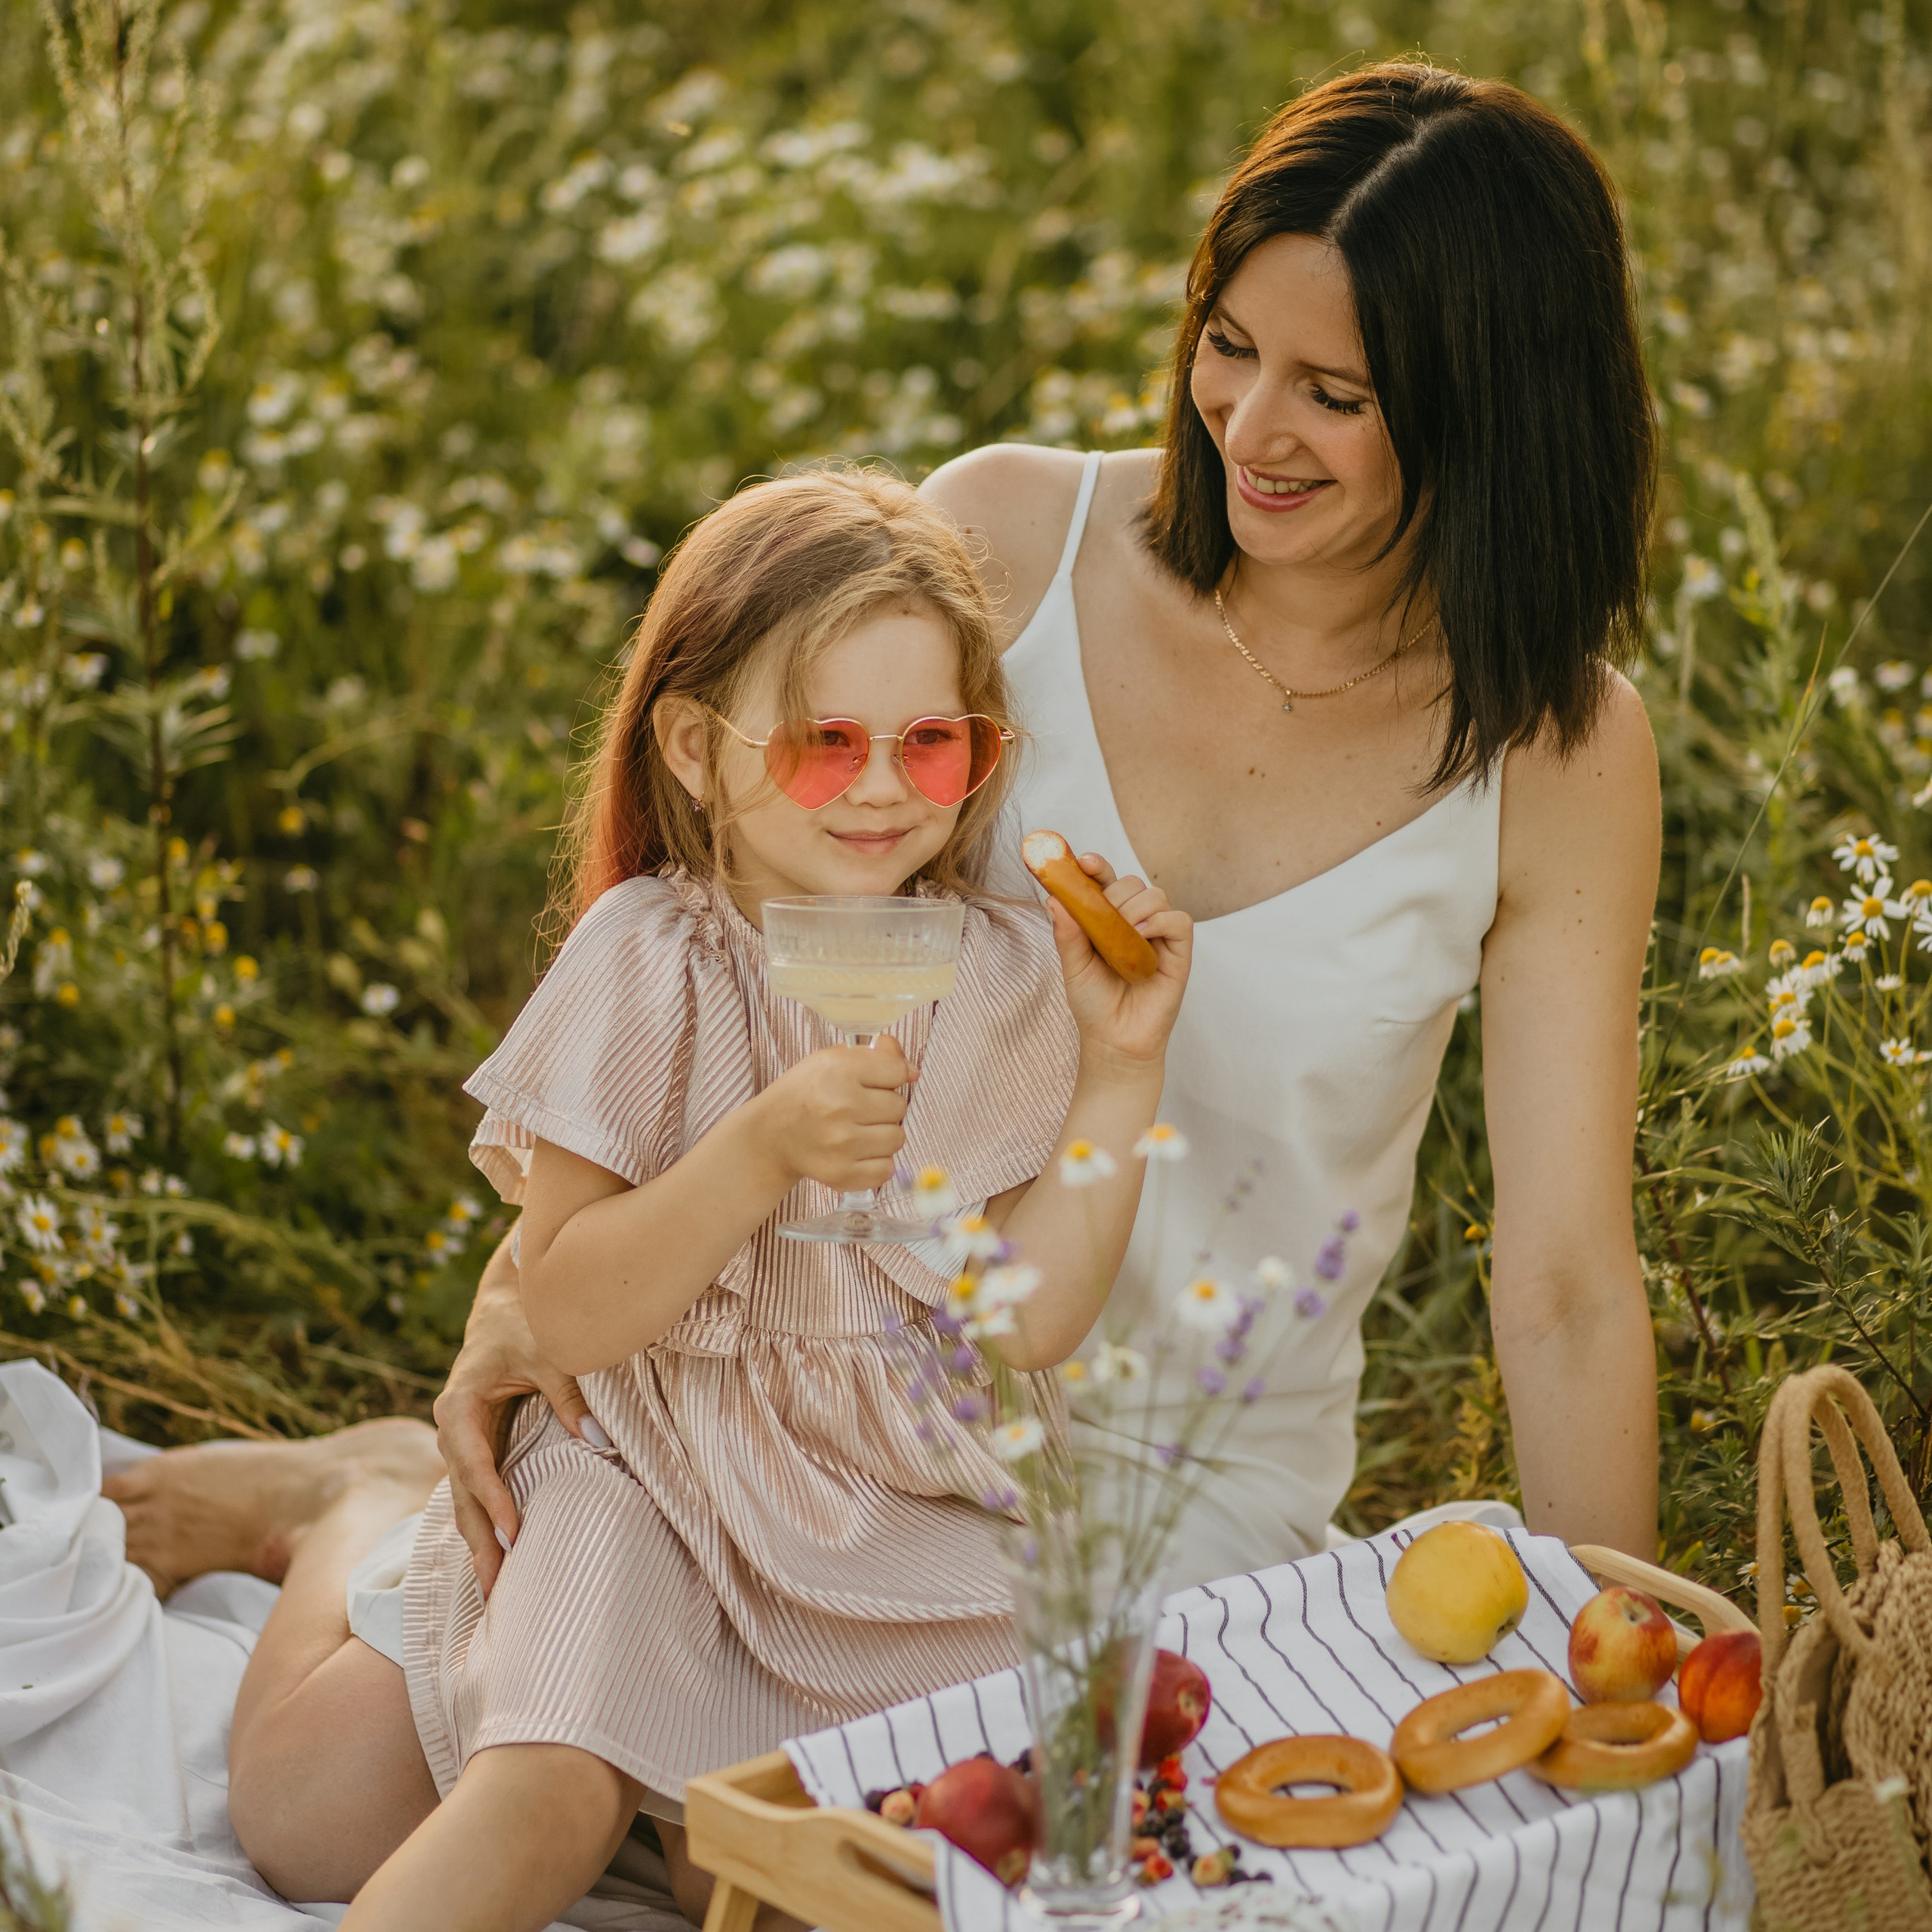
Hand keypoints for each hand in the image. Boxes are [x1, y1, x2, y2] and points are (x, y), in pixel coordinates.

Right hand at [433, 1229, 599, 1595]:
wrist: (508, 1304)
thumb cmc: (529, 1323)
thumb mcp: (550, 1352)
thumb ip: (569, 1395)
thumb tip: (596, 1441)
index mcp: (460, 1404)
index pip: (472, 1461)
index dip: (492, 1498)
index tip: (513, 1532)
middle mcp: (453, 1428)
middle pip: (461, 1494)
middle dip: (479, 1541)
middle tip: (495, 1590)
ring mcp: (463, 1441)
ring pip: (466, 1501)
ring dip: (481, 1543)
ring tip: (495, 1592)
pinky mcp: (479, 1447)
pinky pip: (479, 1493)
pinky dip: (488, 1524)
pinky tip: (500, 1559)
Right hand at [750, 1039, 914, 1191]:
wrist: (772, 1134)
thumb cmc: (806, 1093)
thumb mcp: (832, 1059)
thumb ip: (875, 1055)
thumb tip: (912, 1071)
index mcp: (838, 1070)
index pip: (897, 1072)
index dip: (891, 1076)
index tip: (877, 1081)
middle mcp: (840, 1106)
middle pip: (899, 1107)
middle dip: (885, 1106)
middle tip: (861, 1108)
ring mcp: (841, 1143)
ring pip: (897, 1139)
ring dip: (883, 1135)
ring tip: (859, 1130)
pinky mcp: (841, 1173)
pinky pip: (886, 1169)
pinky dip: (876, 1162)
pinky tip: (858, 1152)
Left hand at [1046, 854, 1192, 1070]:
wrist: (1114, 1041)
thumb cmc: (1093, 1003)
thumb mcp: (1073, 966)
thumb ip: (1067, 933)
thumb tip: (1054, 898)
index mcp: (1108, 919)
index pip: (1106, 881)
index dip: (1097, 866)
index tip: (1083, 862)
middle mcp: (1135, 921)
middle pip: (1133, 882)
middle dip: (1115, 892)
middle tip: (1102, 915)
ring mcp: (1158, 935)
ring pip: (1156, 895)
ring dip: (1136, 906)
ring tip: (1121, 933)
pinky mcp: (1179, 952)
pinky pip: (1179, 920)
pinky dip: (1161, 920)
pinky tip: (1142, 935)